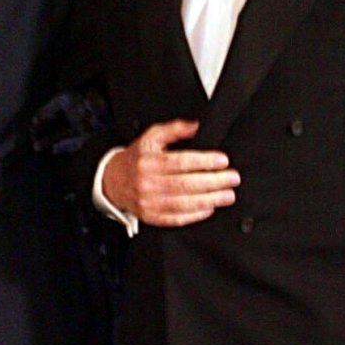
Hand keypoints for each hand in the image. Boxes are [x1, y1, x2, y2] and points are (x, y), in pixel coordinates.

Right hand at [101, 119, 240, 227]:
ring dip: (209, 200)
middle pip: (185, 184)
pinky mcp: (151, 216)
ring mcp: (149, 201)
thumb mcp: (151, 137)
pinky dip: (194, 215)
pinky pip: (175, 218)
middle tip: (232, 179)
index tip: (222, 160)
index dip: (204, 161)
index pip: (180, 162)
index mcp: (149, 161)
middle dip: (213, 182)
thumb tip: (197, 126)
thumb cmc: (137, 159)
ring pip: (183, 203)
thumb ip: (175, 129)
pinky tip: (209, 209)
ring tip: (227, 195)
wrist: (113, 181)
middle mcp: (148, 182)